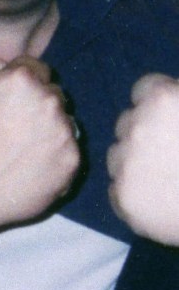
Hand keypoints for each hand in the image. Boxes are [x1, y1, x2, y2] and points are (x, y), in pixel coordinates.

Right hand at [0, 56, 80, 236]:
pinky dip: (54, 160)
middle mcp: (49, 100)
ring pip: (64, 124)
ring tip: (19, 154)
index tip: (10, 104)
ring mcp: (63, 132)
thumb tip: (8, 64)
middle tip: (13, 132)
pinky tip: (28, 170)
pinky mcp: (72, 162)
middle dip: (38, 107)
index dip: (22, 85)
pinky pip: (69, 153)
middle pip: (53, 95)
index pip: (37, 68)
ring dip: (49, 133)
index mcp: (22, 79)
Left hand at [108, 73, 178, 243]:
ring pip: (117, 156)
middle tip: (170, 152)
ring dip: (133, 162)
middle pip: (127, 122)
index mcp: (162, 100)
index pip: (144, 88)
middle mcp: (136, 127)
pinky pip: (117, 190)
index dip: (159, 104)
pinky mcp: (123, 197)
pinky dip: (133, 194)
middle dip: (145, 133)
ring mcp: (125, 163)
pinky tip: (159, 201)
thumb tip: (174, 94)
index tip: (171, 119)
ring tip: (165, 179)